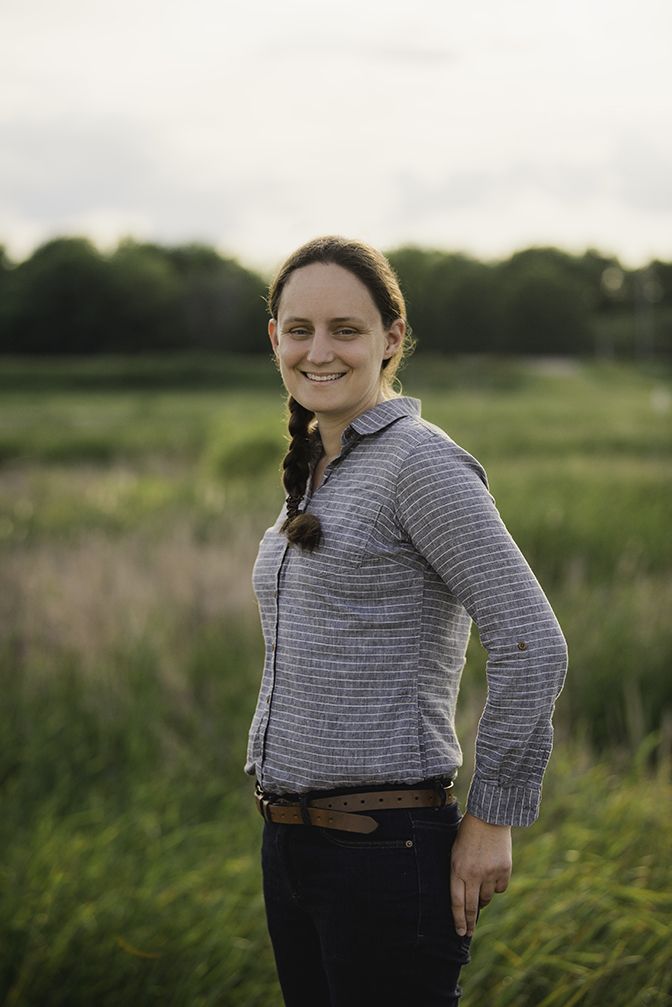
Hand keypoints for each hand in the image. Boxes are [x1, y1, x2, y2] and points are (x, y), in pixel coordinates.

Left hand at [450, 811, 511, 936]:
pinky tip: (493, 874)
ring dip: (483, 898)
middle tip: (469, 933)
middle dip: (470, 923)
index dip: (458, 920)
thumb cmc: (468, 834)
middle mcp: (473, 874)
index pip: (457, 903)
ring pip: (487, 898)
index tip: (460, 932)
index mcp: (457, 869)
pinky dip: (496, 886)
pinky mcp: (504, 870)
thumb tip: (465, 898)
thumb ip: (459, 874)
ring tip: (480, 885)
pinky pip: (500, 888)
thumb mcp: (456, 852)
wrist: (489, 816)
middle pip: (472, 907)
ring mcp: (490, 873)